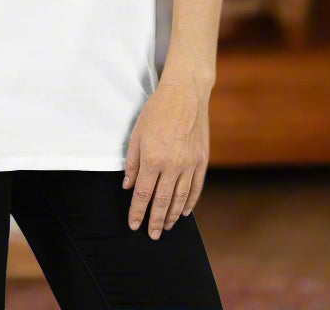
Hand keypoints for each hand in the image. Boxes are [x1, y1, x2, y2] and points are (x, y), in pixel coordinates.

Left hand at [122, 77, 209, 238]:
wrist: (185, 94)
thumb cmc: (156, 111)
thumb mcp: (136, 133)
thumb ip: (132, 162)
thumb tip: (128, 186)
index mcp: (153, 159)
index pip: (143, 194)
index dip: (138, 212)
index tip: (134, 225)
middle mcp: (172, 165)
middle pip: (162, 201)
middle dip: (155, 220)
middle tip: (151, 235)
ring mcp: (189, 164)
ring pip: (180, 198)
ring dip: (171, 215)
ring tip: (165, 227)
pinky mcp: (202, 161)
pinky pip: (196, 188)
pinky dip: (190, 202)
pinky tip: (184, 212)